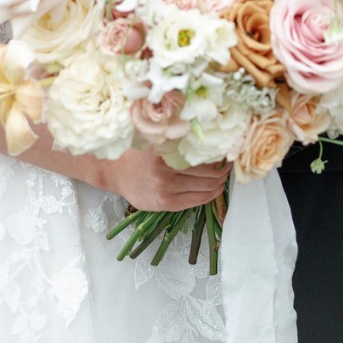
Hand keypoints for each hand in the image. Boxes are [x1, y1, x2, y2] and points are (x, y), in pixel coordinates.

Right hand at [102, 149, 229, 211]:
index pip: (203, 153)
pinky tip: (214, 188)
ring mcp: (165, 188)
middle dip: (223, 169)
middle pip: (209, 172)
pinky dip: (211, 194)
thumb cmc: (136, 153)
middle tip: (227, 164)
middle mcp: (165, 169)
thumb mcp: (154, 139)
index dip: (220, 154)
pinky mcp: (165, 203)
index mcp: (164, 149)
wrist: (114, 172)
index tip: (227, 150)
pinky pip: (197, 200)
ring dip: (219, 182)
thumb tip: (209, 140)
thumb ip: (176, 140)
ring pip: (206, 187)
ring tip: (222, 176)